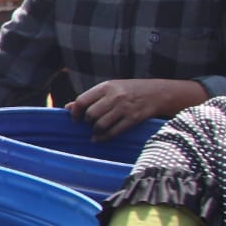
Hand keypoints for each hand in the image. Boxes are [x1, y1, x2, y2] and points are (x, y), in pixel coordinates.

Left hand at [65, 78, 198, 139]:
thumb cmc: (129, 90)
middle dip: (86, 122)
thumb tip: (67, 107)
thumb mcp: (110, 88)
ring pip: (100, 125)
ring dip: (95, 131)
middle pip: (90, 114)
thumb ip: (90, 97)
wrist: (157, 92)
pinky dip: (103, 138)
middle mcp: (114, 97)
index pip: (82, 100)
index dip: (75, 112)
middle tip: (88, 124)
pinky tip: (99, 139)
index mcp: (106, 87)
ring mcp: (124, 108)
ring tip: (95, 131)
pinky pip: (113, 132)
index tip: (75, 118)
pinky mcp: (133, 119)